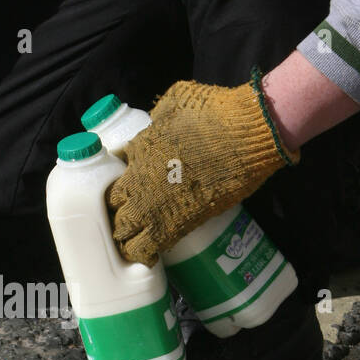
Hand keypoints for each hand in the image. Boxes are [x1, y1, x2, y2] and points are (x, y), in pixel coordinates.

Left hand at [107, 71, 299, 265]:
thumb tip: (155, 121)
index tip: (126, 192)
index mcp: (136, 149)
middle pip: (111, 206)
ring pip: (123, 232)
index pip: (110, 176)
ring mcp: (154, 204)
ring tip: (136, 241)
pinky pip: (147, 248)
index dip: (117, 186)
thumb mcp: (175, 101)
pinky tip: (148, 258)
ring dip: (127, 237)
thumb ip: (158, 116)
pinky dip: (144, 255)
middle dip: (117, 213)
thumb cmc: (217, 110)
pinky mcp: (176, 224)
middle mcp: (138, 179)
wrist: (248, 133)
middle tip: (130, 218)